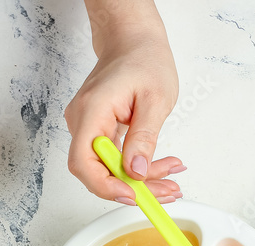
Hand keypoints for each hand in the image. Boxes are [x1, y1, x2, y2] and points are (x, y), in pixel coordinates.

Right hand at [64, 21, 183, 204]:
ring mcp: (87, 126)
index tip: (132, 195)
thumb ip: (144, 137)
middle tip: (166, 191)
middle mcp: (83, 120)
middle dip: (132, 187)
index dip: (105, 185)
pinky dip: (135, 166)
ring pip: (107, 167)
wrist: (133, 41)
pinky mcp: (97, 130)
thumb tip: (135, 170)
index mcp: (92, 110)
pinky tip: (160, 168)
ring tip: (171, 177)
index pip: (83, 160)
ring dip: (139, 178)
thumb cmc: (144, 60)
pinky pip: (112, 157)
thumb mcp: (155, 99)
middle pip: (96, 170)